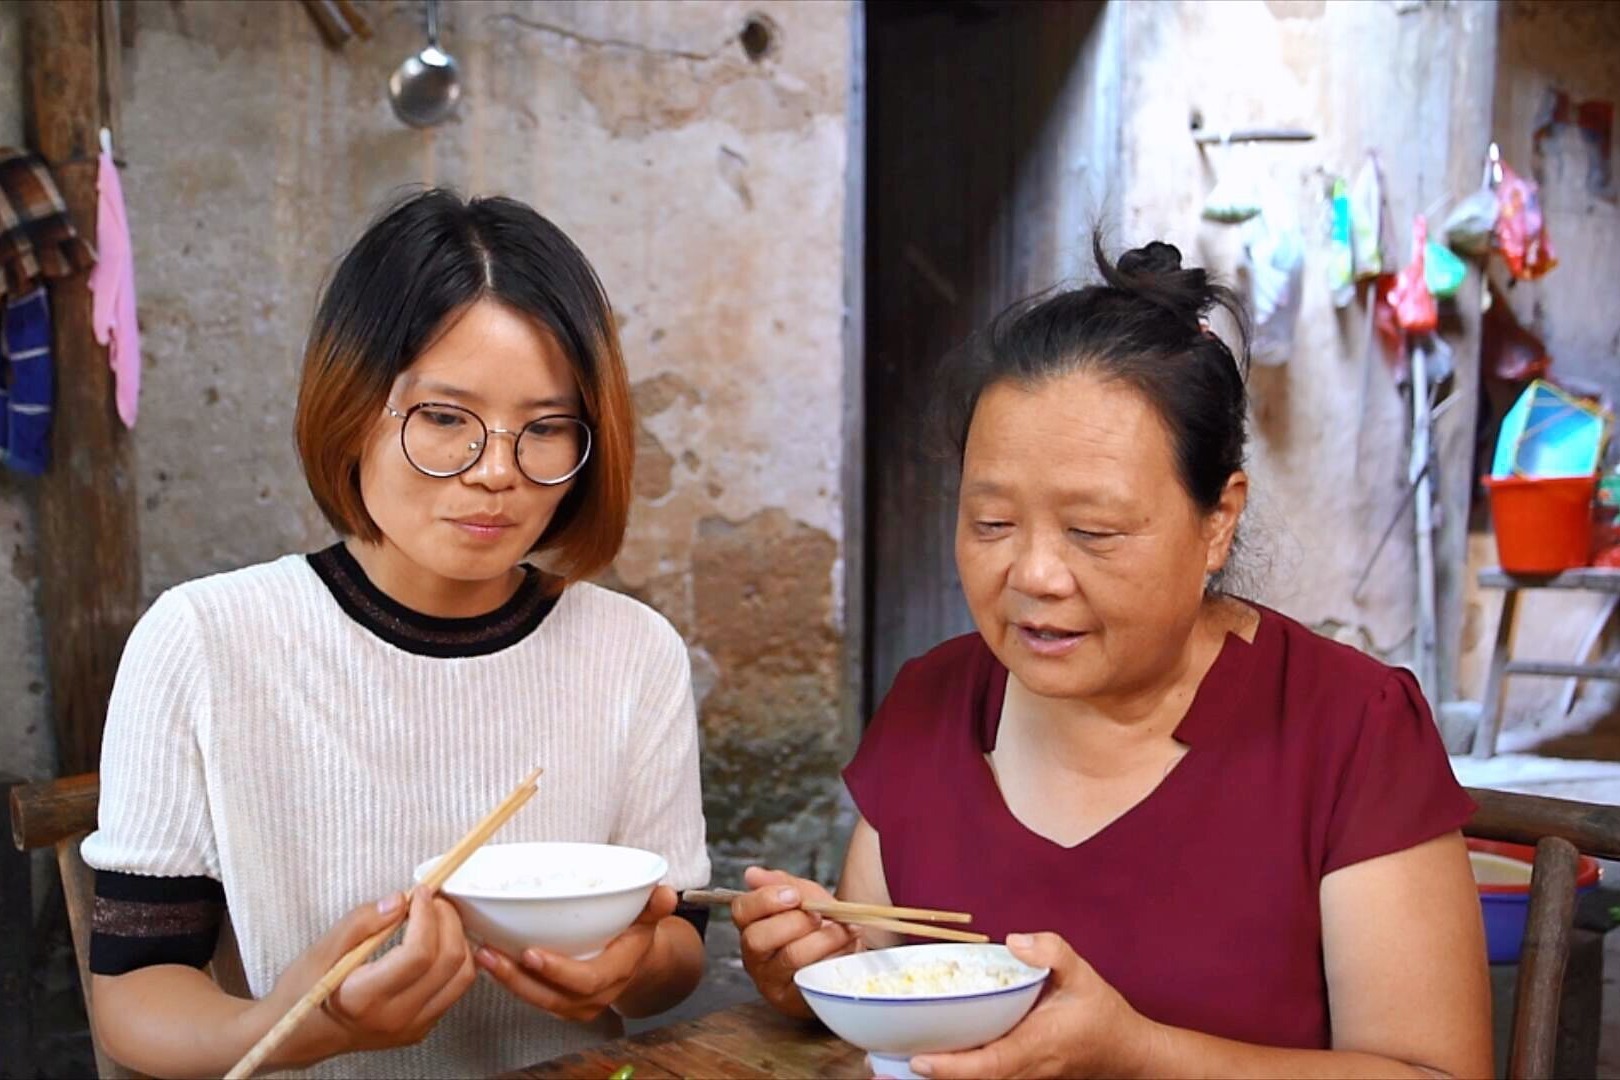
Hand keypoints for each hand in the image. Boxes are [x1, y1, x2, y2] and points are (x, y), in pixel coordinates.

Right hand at [257, 886, 477, 1067]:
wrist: (300, 1035)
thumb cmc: (305, 991)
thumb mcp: (321, 949)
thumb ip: (361, 922)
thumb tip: (399, 900)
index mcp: (365, 998)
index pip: (418, 954)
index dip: (426, 915)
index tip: (420, 893)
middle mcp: (394, 1018)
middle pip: (448, 962)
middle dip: (447, 920)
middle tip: (431, 899)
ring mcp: (411, 1027)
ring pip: (461, 977)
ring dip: (457, 939)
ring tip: (437, 917)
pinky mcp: (420, 1028)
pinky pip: (454, 990)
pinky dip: (454, 960)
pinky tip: (437, 942)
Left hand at [476, 885, 676, 1021]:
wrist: (638, 961)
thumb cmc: (637, 933)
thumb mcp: (650, 915)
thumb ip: (655, 905)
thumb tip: (665, 894)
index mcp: (616, 972)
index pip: (586, 980)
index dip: (558, 971)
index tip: (531, 953)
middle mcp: (595, 995)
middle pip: (553, 997)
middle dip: (518, 978)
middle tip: (491, 954)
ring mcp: (576, 1004)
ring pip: (538, 1000)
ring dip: (507, 980)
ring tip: (483, 955)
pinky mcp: (560, 1002)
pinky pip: (533, 996)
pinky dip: (510, 981)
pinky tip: (490, 961)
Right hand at [732, 865, 858, 1017]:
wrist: (847, 956)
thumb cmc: (821, 926)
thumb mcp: (806, 897)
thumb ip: (784, 884)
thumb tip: (752, 874)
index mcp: (752, 926)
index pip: (741, 911)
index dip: (766, 900)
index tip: (795, 896)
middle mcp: (754, 957)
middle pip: (758, 938)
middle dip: (796, 921)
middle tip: (821, 916)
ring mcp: (771, 982)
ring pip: (790, 956)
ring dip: (824, 937)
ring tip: (845, 929)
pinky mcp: (793, 1001)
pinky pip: (811, 977)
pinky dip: (834, 957)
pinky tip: (847, 948)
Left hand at [909, 933, 1149, 1078]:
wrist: (1125, 1053)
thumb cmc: (1102, 1016)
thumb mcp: (1084, 975)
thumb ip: (1053, 952)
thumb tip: (1015, 941)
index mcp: (1035, 1047)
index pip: (988, 1066)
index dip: (953, 1068)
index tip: (919, 1061)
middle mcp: (1022, 1069)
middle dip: (928, 1075)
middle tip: (881, 1061)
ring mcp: (1018, 1076)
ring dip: (934, 1076)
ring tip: (887, 1060)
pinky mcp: (1015, 1073)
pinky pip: (979, 1076)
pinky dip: (950, 1070)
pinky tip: (920, 1056)